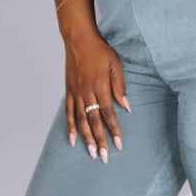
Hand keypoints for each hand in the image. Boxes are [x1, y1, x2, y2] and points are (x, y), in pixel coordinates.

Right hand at [64, 28, 130, 161]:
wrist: (78, 38)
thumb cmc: (100, 50)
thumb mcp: (116, 64)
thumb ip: (120, 86)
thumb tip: (127, 107)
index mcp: (100, 85)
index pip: (108, 113)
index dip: (114, 129)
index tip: (118, 144)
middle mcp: (86, 91)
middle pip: (94, 121)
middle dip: (100, 140)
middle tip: (104, 157)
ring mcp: (76, 92)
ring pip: (81, 120)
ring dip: (86, 138)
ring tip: (91, 153)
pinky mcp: (69, 91)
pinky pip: (69, 112)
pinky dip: (70, 127)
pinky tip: (73, 139)